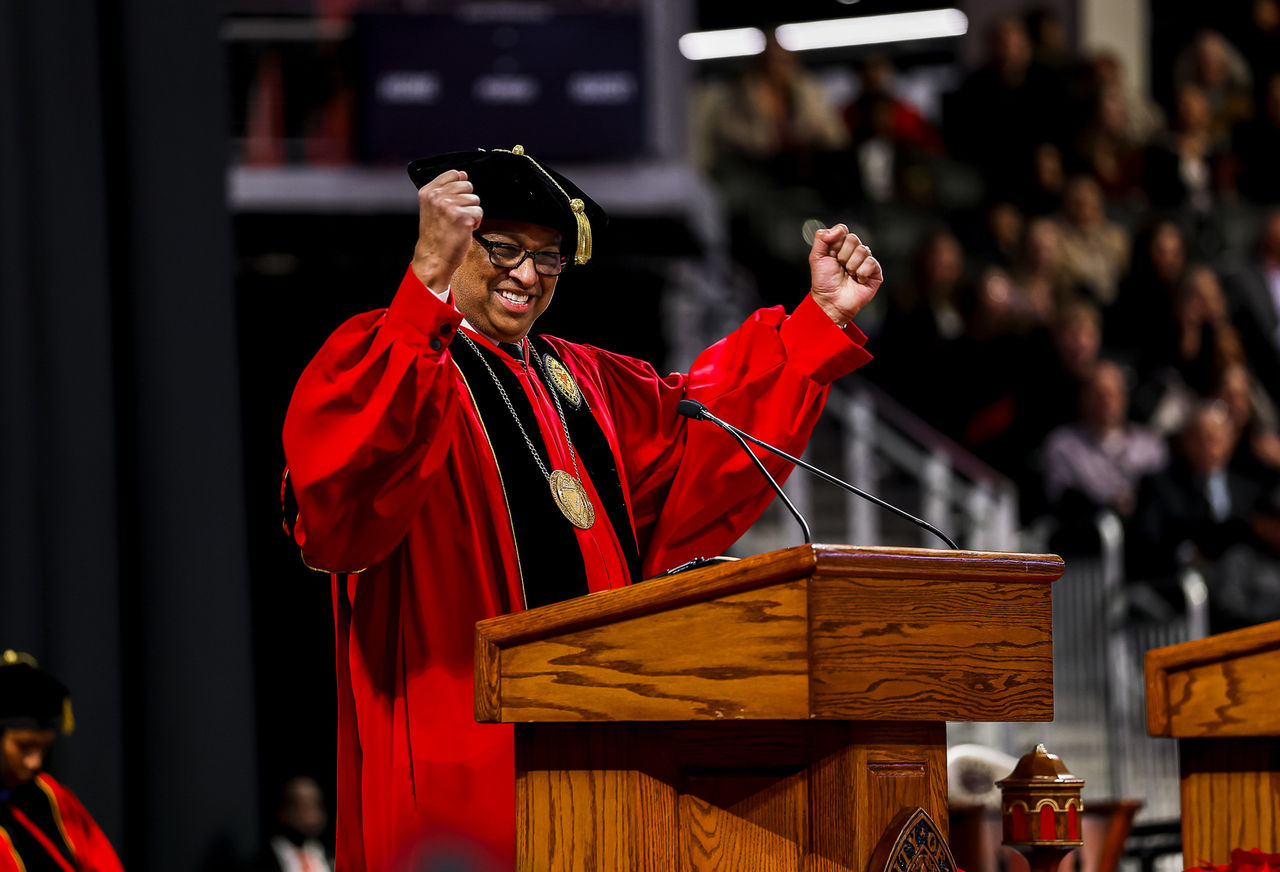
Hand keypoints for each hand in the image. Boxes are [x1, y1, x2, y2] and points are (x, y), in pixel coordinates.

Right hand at [411, 170, 483, 290]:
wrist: (434, 257)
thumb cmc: (436, 235)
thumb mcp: (434, 207)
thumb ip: (447, 189)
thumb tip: (463, 174)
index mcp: (428, 191)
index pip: (453, 174)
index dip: (459, 189)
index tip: (453, 202)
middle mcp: (437, 196)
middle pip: (467, 186)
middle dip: (466, 202)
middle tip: (455, 217)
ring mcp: (449, 205)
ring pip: (475, 199)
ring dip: (471, 213)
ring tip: (458, 224)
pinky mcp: (462, 216)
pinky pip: (479, 212)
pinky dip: (475, 223)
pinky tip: (464, 230)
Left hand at [808, 224, 881, 326]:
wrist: (831, 301)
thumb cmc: (823, 282)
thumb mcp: (816, 257)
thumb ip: (822, 238)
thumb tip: (838, 229)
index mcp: (840, 246)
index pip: (843, 230)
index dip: (836, 241)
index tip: (831, 254)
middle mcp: (853, 252)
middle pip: (853, 238)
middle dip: (843, 254)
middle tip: (839, 266)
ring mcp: (865, 261)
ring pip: (863, 250)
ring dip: (851, 265)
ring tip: (848, 275)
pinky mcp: (875, 272)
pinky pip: (871, 262)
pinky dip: (861, 272)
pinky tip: (858, 280)